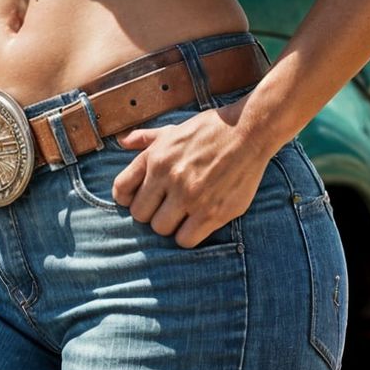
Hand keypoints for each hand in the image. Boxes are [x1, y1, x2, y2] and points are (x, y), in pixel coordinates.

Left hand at [110, 102, 272, 247]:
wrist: (248, 132)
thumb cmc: (209, 130)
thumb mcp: (173, 130)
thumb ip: (145, 138)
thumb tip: (121, 141)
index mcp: (156, 157)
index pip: (121, 190)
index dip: (128, 198)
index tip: (142, 198)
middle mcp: (169, 177)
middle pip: (140, 215)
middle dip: (150, 213)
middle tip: (166, 207)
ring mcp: (191, 196)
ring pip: (161, 229)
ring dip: (170, 225)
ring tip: (182, 215)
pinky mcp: (212, 212)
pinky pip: (185, 239)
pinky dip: (187, 235)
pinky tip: (196, 223)